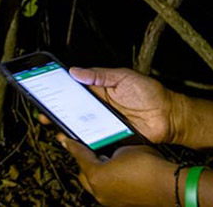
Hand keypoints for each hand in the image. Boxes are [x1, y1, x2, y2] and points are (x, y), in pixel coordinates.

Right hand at [39, 67, 178, 144]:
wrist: (169, 115)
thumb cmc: (149, 92)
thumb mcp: (123, 77)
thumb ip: (99, 75)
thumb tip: (74, 71)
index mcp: (100, 90)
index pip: (75, 90)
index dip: (60, 91)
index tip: (44, 91)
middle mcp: (100, 108)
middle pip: (74, 110)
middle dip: (57, 112)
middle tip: (43, 114)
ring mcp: (104, 124)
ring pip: (81, 127)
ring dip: (67, 128)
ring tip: (54, 127)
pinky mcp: (110, 138)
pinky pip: (94, 140)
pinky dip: (83, 141)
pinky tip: (73, 141)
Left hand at [58, 134, 173, 206]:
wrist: (168, 186)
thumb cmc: (148, 166)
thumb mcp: (125, 148)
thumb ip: (110, 150)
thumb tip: (109, 153)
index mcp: (96, 176)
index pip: (80, 156)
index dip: (72, 145)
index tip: (63, 138)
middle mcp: (99, 191)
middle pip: (84, 173)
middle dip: (84, 160)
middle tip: (85, 147)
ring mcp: (109, 201)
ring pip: (95, 184)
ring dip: (97, 171)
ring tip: (104, 159)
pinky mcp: (120, 205)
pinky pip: (108, 190)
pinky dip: (108, 180)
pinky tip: (117, 171)